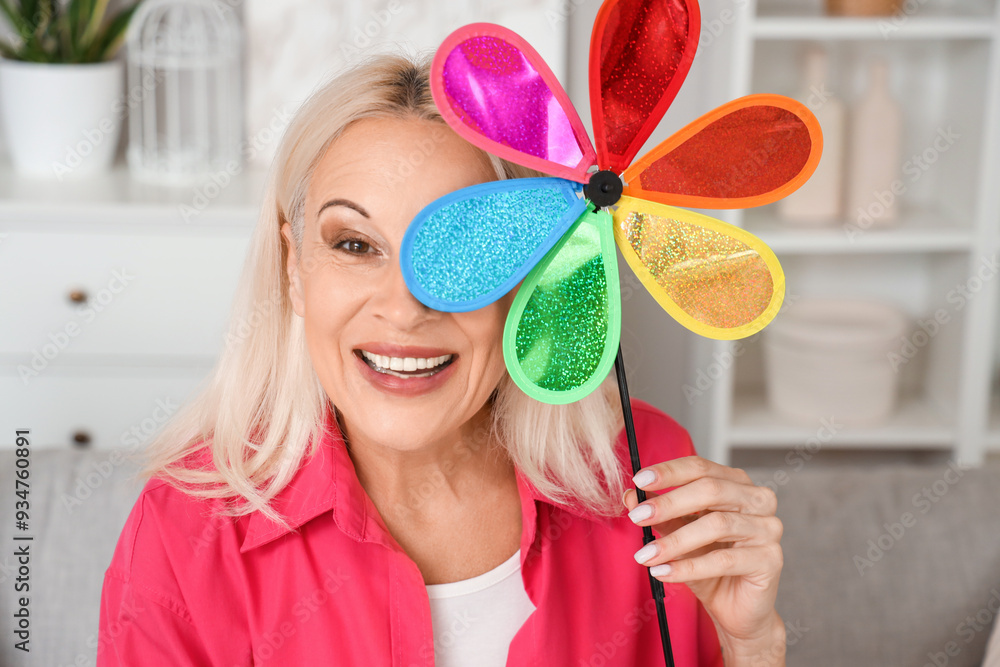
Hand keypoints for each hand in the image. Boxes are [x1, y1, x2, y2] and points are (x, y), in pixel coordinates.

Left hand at [623, 455, 785, 664]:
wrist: (736, 609)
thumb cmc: (710, 566)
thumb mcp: (679, 535)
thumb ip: (661, 514)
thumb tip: (631, 496)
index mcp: (736, 484)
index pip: (701, 467)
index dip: (669, 472)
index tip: (639, 481)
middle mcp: (757, 500)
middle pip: (710, 490)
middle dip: (669, 503)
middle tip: (637, 516)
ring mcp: (768, 528)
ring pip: (716, 525)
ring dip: (674, 541)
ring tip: (645, 555)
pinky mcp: (771, 560)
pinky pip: (724, 560)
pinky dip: (688, 567)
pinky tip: (663, 573)